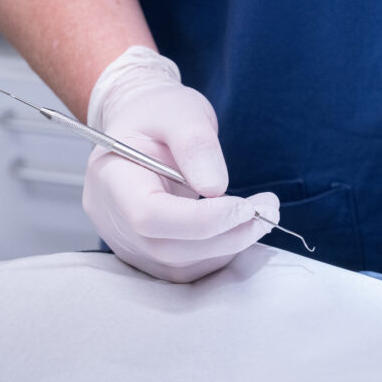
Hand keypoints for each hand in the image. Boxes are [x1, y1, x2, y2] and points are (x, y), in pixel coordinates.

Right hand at [82, 46, 278, 281]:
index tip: (246, 206)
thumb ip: (196, 145)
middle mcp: (114, 219)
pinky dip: (220, 253)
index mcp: (112, 179)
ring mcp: (129, 242)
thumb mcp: (180, 112)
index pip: (150, 216)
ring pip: (181, 266)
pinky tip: (240, 227)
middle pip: (169, 248)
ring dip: (230, 246)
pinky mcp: (149, 253)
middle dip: (227, 235)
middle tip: (268, 210)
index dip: (201, 220)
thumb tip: (216, 188)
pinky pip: (187, 268)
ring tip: (262, 214)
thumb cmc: (158, 114)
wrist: (142, 127)